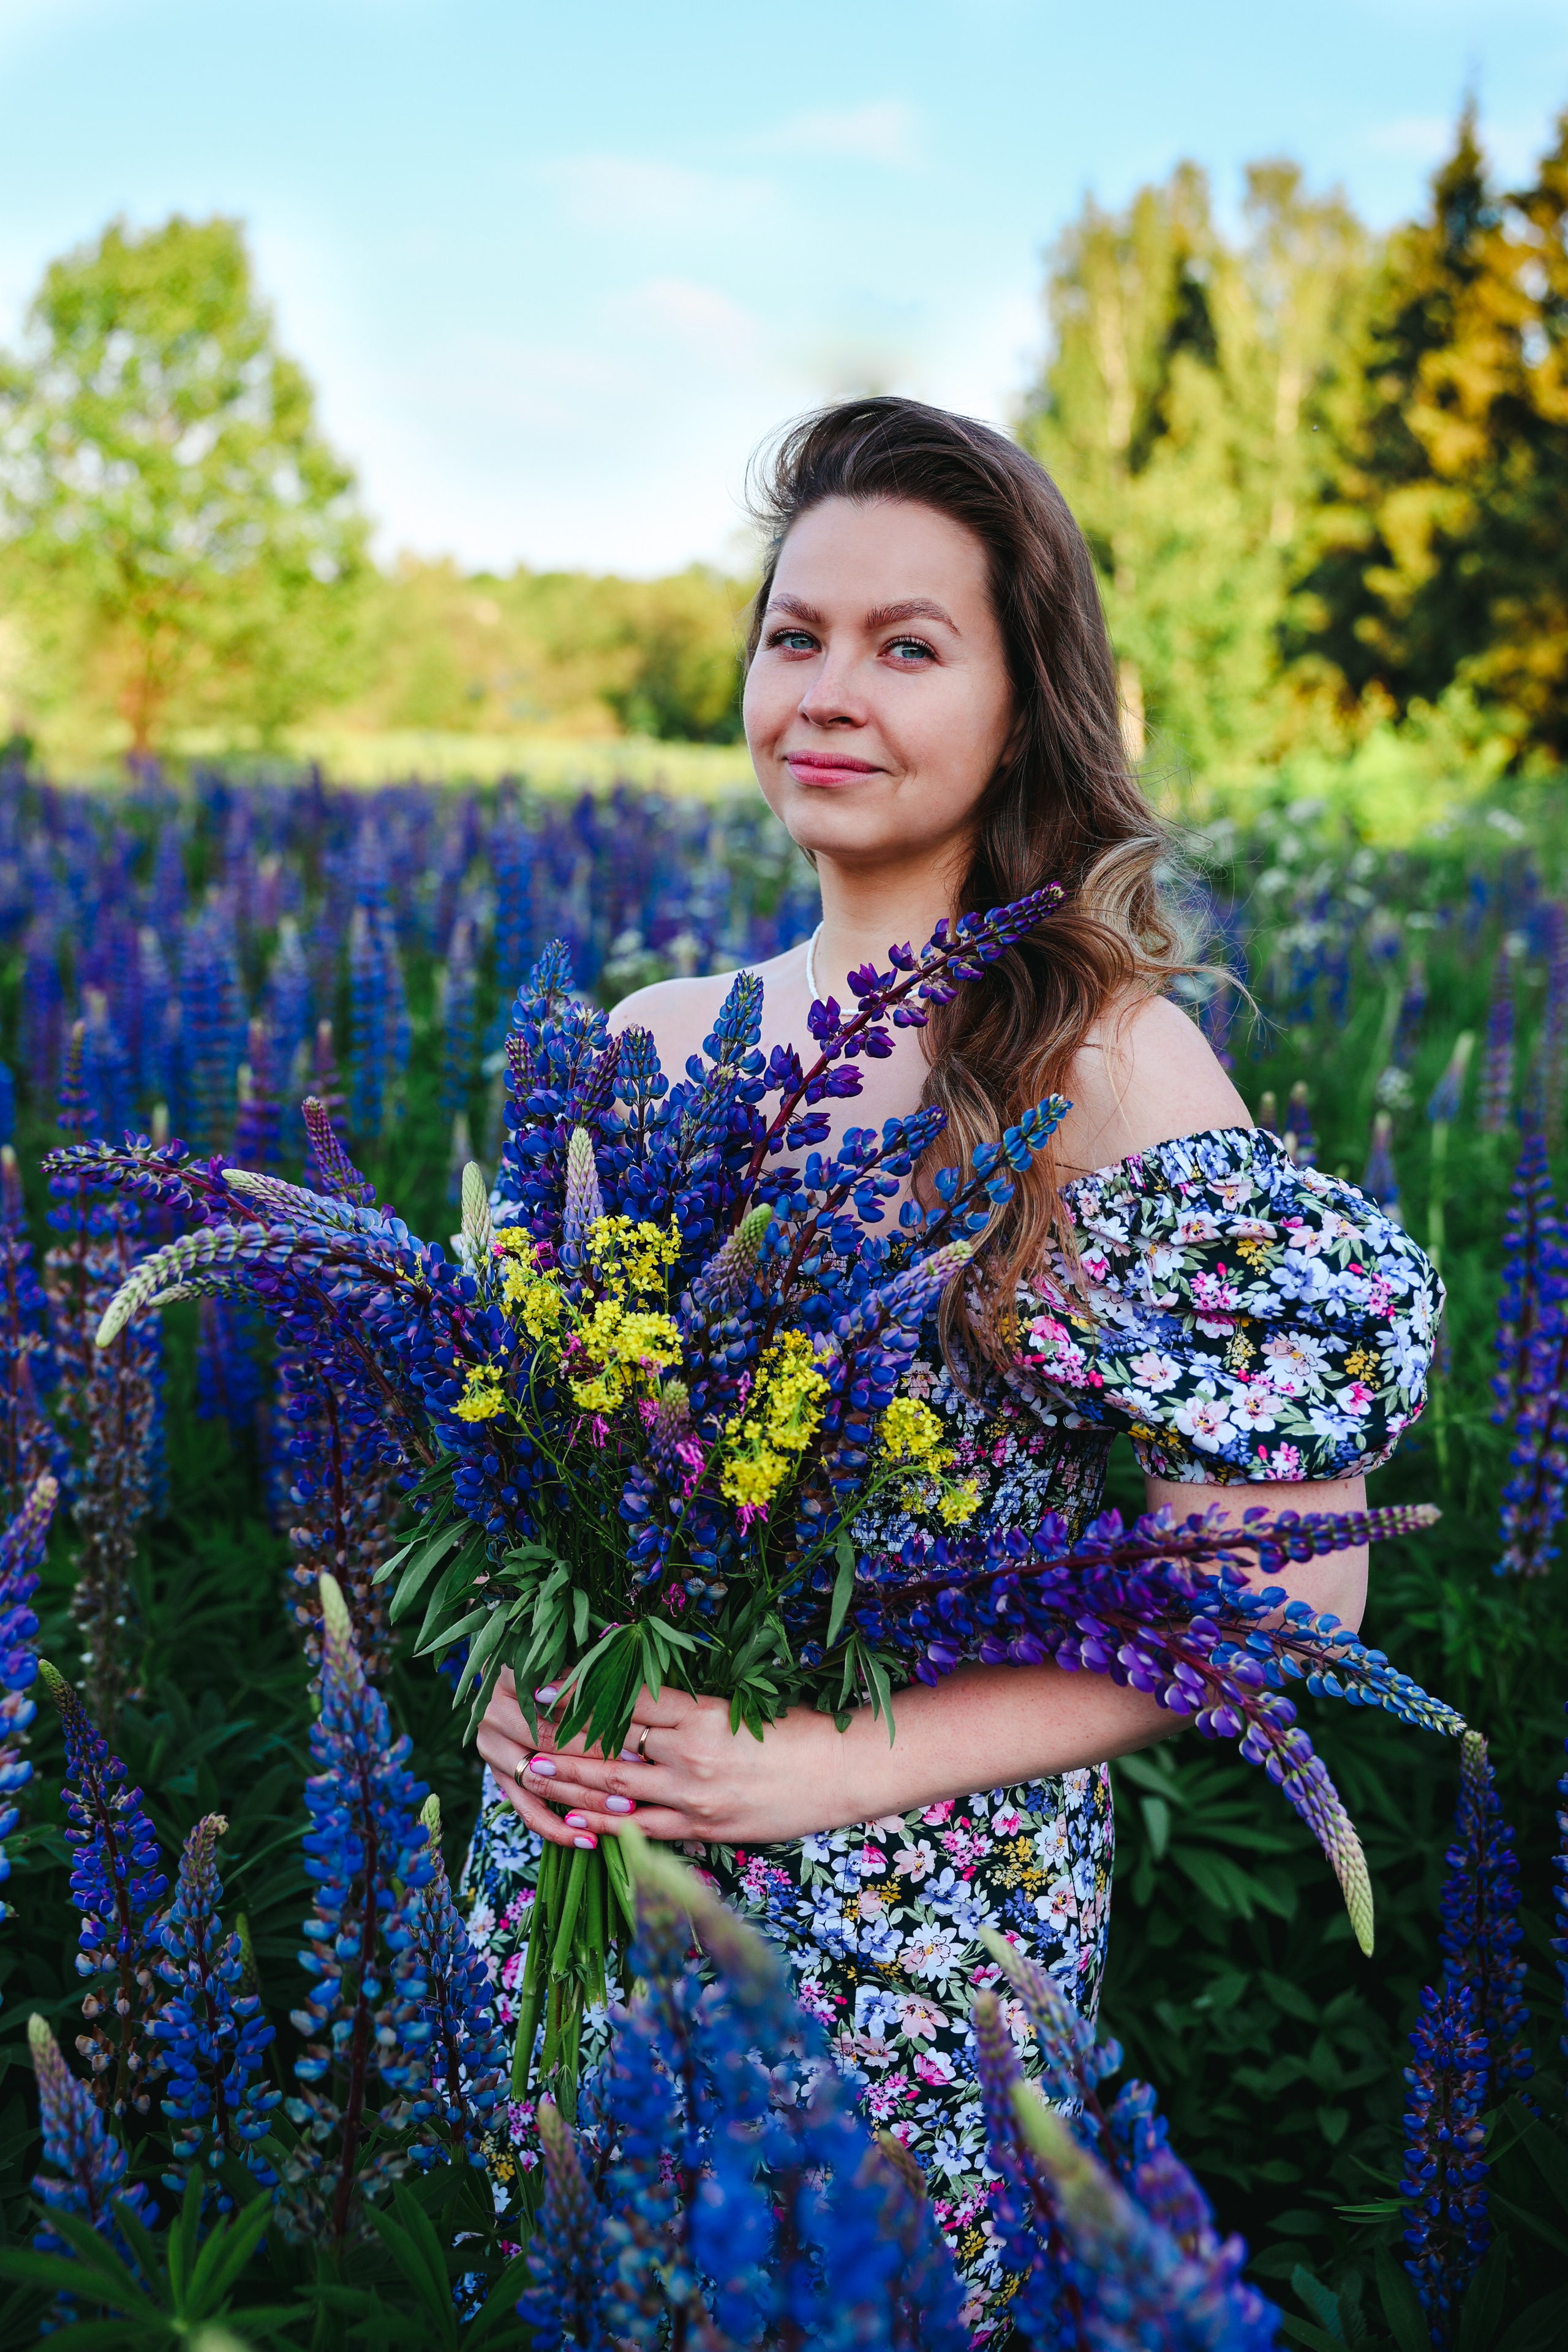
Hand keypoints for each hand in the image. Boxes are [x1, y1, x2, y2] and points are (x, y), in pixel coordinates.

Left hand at [475, 1666, 844, 1849]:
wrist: (841, 1771)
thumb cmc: (794, 1729)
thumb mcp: (739, 1704)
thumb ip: (686, 1705)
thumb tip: (636, 1695)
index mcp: (698, 1712)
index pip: (624, 1700)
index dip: (580, 1693)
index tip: (544, 1685)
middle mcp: (688, 1753)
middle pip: (608, 1744)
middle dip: (559, 1740)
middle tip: (520, 1731)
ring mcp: (694, 1796)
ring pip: (615, 1789)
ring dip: (569, 1782)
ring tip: (532, 1772)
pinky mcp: (704, 1829)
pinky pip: (644, 1829)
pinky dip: (608, 1825)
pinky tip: (579, 1821)